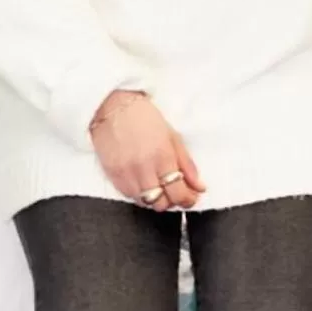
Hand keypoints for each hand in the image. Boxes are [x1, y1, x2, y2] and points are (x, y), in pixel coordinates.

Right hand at [90, 91, 206, 211]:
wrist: (112, 106)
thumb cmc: (143, 116)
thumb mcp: (172, 136)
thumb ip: (187, 164)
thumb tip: (199, 187)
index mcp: (163, 157)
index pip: (178, 194)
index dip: (188, 200)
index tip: (190, 197)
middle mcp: (144, 168)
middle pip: (162, 203)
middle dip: (171, 200)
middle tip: (174, 191)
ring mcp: (126, 173)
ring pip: (145, 203)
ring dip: (155, 198)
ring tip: (157, 186)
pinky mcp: (112, 175)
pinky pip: (128, 196)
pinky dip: (138, 194)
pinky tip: (142, 182)